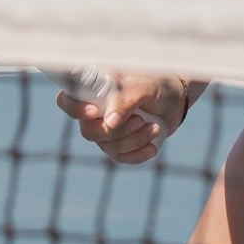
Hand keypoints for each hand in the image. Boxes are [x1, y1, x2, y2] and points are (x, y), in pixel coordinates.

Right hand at [55, 73, 194, 164]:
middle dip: (116, 132)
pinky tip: (153, 147)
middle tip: (140, 120)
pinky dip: (137, 155)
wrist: (176, 100)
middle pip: (89, 132)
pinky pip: (120, 158)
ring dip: (133, 140)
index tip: (95, 112)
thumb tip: (109, 122)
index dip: (75, 109)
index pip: (68, 100)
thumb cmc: (157, 84)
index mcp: (95, 89)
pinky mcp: (120, 145)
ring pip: (107, 147)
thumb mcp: (145, 86)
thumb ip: (126, 100)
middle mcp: (95, 111)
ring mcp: (106, 130)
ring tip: (156, 128)